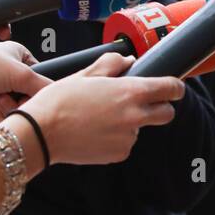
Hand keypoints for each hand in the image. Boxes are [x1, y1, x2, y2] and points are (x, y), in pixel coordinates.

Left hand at [0, 42, 48, 121]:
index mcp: (17, 57)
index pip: (39, 77)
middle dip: (18, 101)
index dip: (37, 88)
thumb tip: (60, 96)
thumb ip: (45, 86)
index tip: (35, 93)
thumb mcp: (21, 72)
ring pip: (12, 110)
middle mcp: (6, 73)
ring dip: (3, 107)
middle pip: (27, 97)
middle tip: (9, 96)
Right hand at [15, 52, 185, 165]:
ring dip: (131, 123)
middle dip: (162, 107)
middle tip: (144, 103)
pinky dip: (117, 137)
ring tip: (101, 117)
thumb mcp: (86, 74)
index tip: (173, 87)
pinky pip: (126, 143)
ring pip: (142, 128)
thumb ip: (112, 64)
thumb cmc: (59, 101)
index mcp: (130, 92)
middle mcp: (135, 116)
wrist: (39, 134)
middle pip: (167, 113)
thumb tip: (128, 60)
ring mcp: (128, 137)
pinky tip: (95, 131)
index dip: (175, 87)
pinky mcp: (119, 154)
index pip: (171, 88)